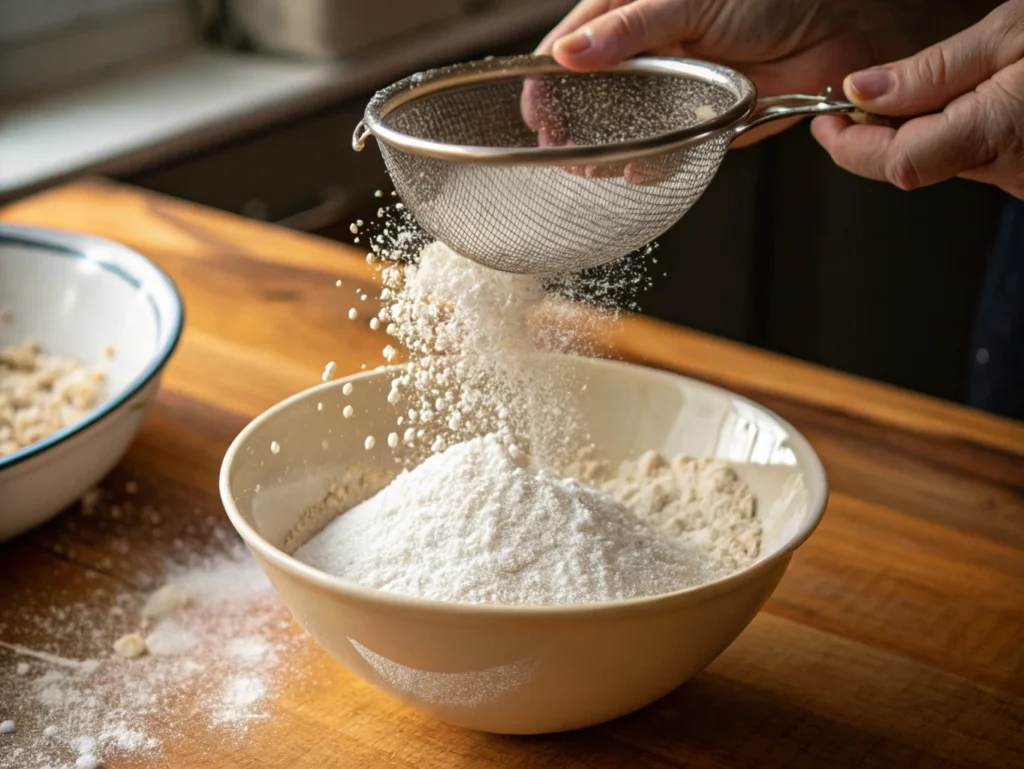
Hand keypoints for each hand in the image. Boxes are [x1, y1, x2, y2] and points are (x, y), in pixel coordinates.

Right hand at [533, 0, 881, 145]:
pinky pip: (667, 151)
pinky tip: (642, 171)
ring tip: (595, 165)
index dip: (548, 79)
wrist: (842, 22)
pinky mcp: (702, 122)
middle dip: (573, 125)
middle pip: (591, 97)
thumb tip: (569, 53)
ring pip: (624, 130)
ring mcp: (673, 90)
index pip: (572, 46)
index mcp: (633, 13)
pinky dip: (654, 166)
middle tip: (561, 148)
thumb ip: (629, 28)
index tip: (535, 111)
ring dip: (609, 152)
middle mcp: (649, 53)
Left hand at [812, 1, 1023, 198]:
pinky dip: (948, 134)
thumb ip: (933, 69)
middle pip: (912, 165)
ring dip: (912, 133)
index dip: (850, 145)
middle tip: (852, 106)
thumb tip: (862, 91)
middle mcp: (1009, 169)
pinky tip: (955, 101)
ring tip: (908, 93)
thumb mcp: (1012, 31)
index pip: (896, 160)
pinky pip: (971, 159)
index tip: (825, 123)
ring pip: (940, 163)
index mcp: (997, 131)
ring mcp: (1020, 177)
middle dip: (874, 136)